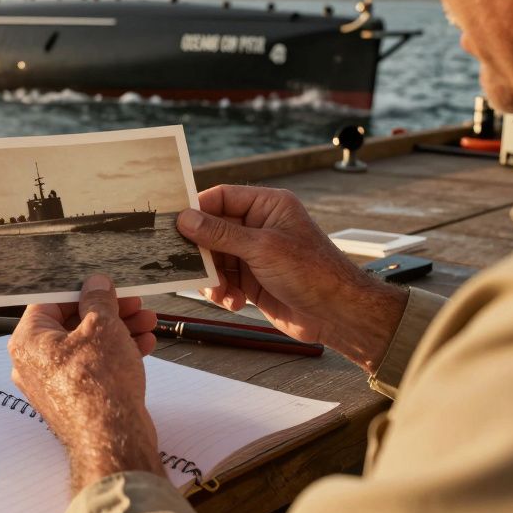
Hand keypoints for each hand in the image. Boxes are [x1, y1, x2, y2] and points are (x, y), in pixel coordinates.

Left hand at [8, 274, 162, 493]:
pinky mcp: (74, 401)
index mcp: (28, 341)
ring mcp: (53, 385)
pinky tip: (144, 345)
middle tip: (134, 304)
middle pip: (71, 324)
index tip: (104, 285)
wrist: (114, 441)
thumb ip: (98, 299)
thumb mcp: (103, 326)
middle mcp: (33, 363)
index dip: (80, 289)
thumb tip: (95, 284)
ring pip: (86, 347)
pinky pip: (92, 368)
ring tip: (148, 323)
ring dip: (118, 331)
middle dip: (108, 312)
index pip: (49, 301)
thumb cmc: (100, 384)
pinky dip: (115, 355)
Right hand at [177, 185, 407, 372]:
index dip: (197, 209)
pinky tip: (233, 302)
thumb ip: (221, 233)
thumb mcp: (263, 248)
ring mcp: (255, 254)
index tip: (174, 223)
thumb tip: (186, 219)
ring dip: (212, 277)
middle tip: (186, 264)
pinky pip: (224, 280)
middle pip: (212, 230)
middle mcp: (259, 227)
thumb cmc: (314, 273)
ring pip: (215, 259)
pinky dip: (222, 292)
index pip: (221, 197)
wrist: (338, 315)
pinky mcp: (253, 280)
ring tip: (220, 292)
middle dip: (201, 251)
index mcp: (267, 206)